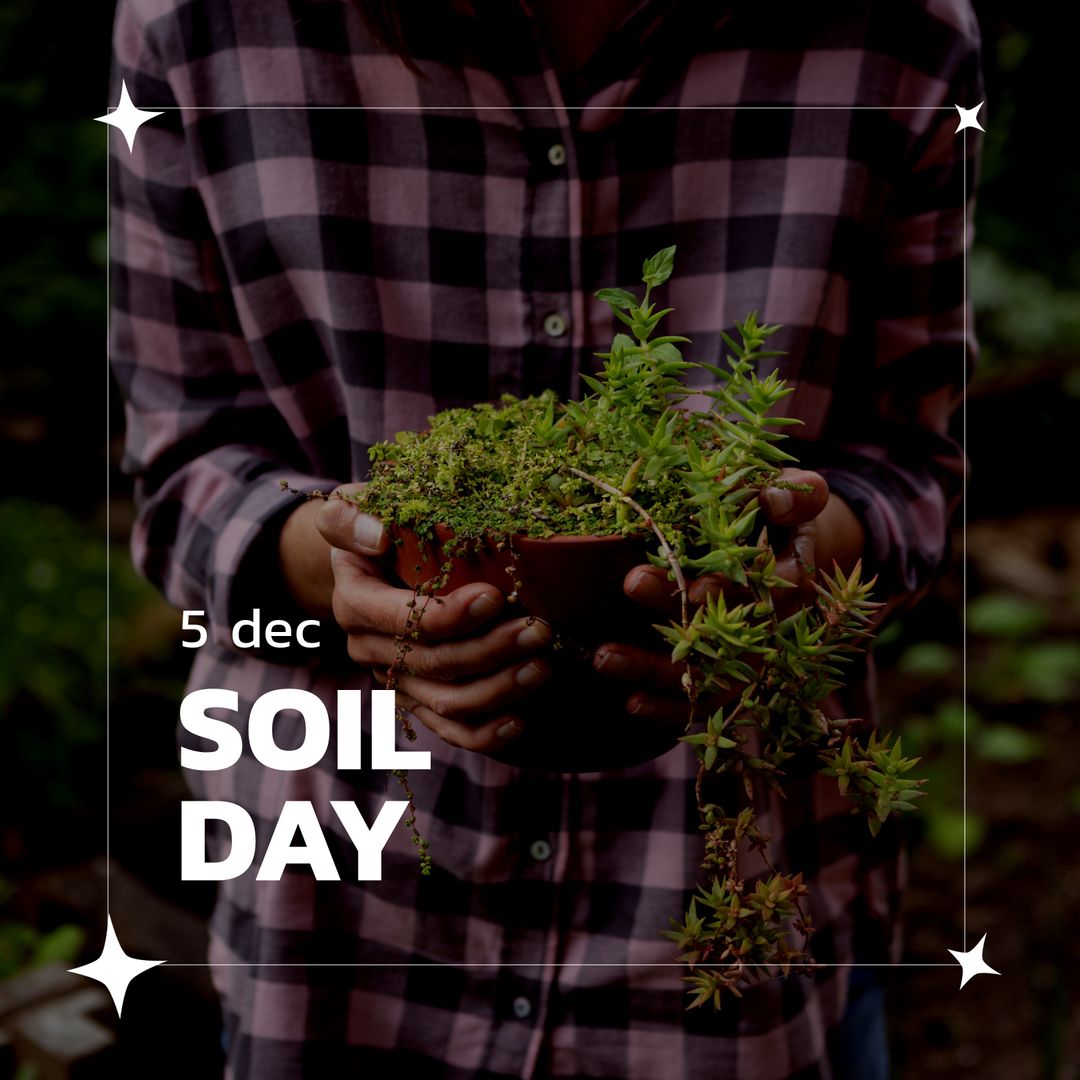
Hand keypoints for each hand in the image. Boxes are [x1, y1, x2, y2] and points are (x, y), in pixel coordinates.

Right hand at [280, 484, 552, 755]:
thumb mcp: (353, 507)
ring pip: (447, 702)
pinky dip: (484, 734)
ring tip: (543, 666)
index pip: (403, 619)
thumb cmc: (375, 524)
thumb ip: (353, 517)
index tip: (494, 596)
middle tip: (540, 631)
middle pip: (434, 663)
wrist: (370, 558)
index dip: (449, 615)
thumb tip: (377, 536)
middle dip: (490, 650)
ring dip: (498, 690)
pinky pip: (450, 729)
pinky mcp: (419, 699)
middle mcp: (370, 650)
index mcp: (355, 603)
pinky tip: (520, 722)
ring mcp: (396, 679)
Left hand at [593, 468, 861, 723]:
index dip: (732, 591)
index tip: (695, 590)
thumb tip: (775, 496)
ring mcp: (749, 656)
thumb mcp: (796, 493)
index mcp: (793, 574)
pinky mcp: (727, 677)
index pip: (765, 587)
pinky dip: (668, 708)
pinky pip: (701, 702)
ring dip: (655, 669)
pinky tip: (631, 703)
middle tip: (632, 583)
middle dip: (677, 612)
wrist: (790, 548)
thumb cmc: (781, 512)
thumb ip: (796, 494)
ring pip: (709, 674)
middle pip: (726, 630)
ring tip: (603, 657)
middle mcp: (773, 622)